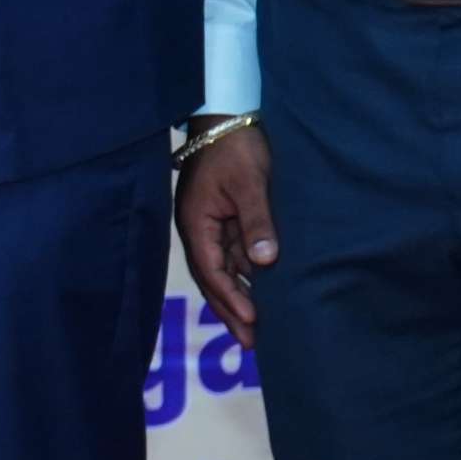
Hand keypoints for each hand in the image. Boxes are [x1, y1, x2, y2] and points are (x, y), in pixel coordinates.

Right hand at [177, 121, 278, 349]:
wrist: (226, 118)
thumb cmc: (236, 148)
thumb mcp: (250, 184)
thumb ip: (257, 222)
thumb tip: (264, 261)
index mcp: (196, 223)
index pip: (211, 269)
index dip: (230, 297)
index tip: (252, 319)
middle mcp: (198, 229)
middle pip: (211, 278)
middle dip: (229, 309)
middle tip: (250, 341)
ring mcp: (208, 225)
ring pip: (221, 270)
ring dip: (236, 297)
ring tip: (255, 326)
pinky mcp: (222, 219)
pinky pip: (231, 256)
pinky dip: (242, 277)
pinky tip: (258, 292)